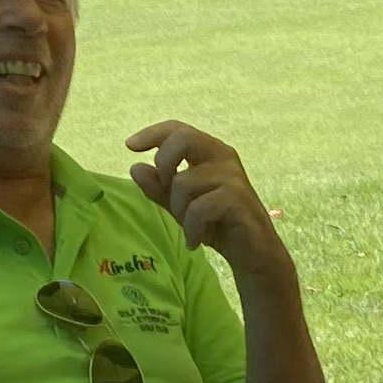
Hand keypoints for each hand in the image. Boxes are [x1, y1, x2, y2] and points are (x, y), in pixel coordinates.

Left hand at [127, 121, 289, 278]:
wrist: (252, 253)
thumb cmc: (217, 223)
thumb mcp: (180, 205)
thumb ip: (158, 187)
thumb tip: (135, 167)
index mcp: (209, 152)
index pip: (178, 130)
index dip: (153, 134)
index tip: (130, 145)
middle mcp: (223, 157)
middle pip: (183, 138)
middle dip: (164, 163)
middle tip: (166, 189)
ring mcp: (233, 176)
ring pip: (184, 182)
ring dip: (179, 211)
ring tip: (190, 227)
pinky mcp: (239, 199)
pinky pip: (199, 208)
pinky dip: (191, 228)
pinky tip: (195, 239)